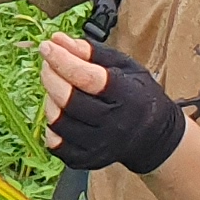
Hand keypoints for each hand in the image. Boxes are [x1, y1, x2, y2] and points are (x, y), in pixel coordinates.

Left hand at [43, 32, 189, 172]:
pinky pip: (55, 143)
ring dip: (50, 99)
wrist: (153, 136)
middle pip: (69, 100)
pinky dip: (51, 125)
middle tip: (48, 63)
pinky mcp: (86, 160)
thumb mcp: (125, 67)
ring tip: (57, 87)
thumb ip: (91, 52)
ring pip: (58, 121)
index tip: (47, 46)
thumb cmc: (137, 95)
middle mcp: (114, 124)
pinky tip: (61, 112)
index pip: (88, 78)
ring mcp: (99, 146)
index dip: (63, 61)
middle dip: (51, 76)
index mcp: (127, 96)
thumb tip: (58, 40)